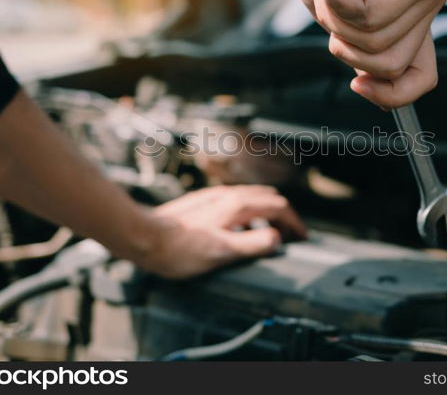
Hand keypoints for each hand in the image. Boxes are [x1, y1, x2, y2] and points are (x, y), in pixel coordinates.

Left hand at [139, 185, 305, 278]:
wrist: (144, 237)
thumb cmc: (179, 249)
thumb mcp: (221, 252)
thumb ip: (252, 244)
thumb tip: (276, 238)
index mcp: (236, 205)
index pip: (278, 206)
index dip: (294, 222)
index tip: (301, 236)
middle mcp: (228, 195)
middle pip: (268, 197)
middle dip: (284, 214)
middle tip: (291, 235)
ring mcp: (215, 196)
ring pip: (252, 196)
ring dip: (268, 211)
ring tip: (271, 231)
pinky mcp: (204, 202)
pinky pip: (238, 201)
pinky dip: (252, 211)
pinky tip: (242, 228)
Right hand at [287, 0, 446, 107]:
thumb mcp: (335, 10)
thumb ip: (356, 44)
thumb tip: (370, 80)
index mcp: (413, 10)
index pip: (422, 74)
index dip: (390, 94)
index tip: (358, 86)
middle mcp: (430, 0)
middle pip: (393, 66)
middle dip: (347, 48)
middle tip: (330, 6)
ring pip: (378, 47)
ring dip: (336, 18)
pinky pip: (370, 20)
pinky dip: (336, 0)